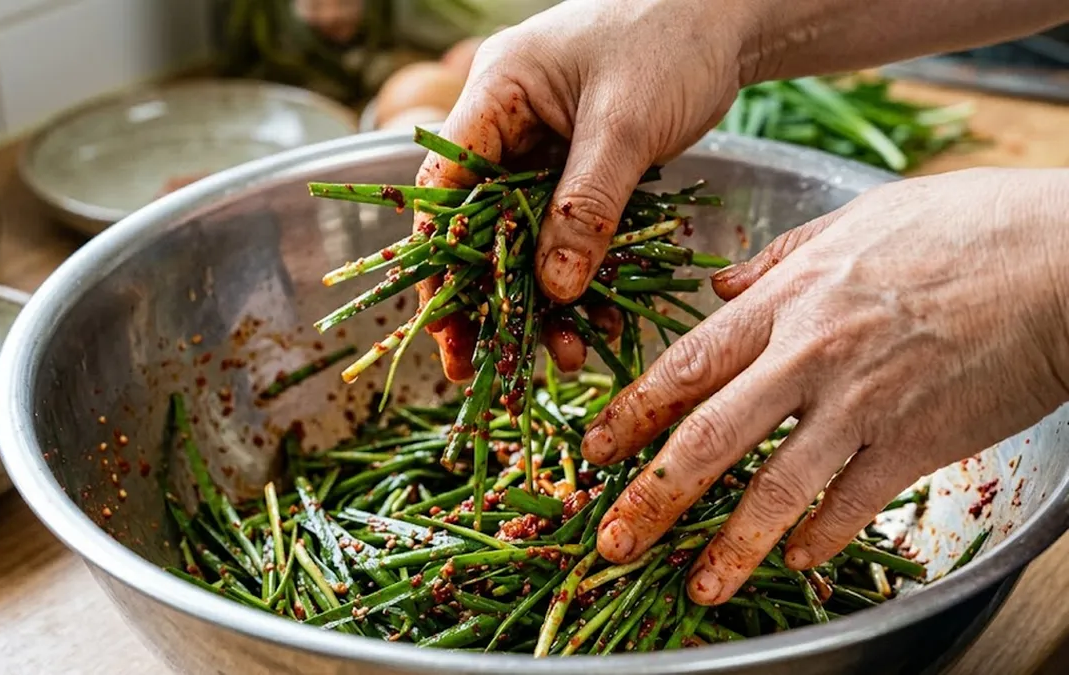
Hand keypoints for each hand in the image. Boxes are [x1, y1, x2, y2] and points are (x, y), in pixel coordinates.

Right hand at [413, 0, 751, 380]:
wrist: (733, 13)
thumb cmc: (672, 37)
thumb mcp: (625, 124)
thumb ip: (587, 206)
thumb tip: (551, 289)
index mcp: (497, 95)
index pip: (444, 185)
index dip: (438, 259)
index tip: (445, 324)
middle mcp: (509, 126)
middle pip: (476, 224)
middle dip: (482, 297)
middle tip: (476, 365)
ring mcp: (545, 149)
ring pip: (526, 239)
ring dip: (539, 299)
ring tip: (562, 355)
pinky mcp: (583, 169)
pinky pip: (571, 233)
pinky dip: (583, 277)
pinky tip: (600, 322)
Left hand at [580, 167, 1068, 604]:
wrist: (1063, 259)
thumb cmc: (963, 227)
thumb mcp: (852, 221)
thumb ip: (774, 258)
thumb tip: (717, 286)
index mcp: (786, 299)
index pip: (685, 365)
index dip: (631, 413)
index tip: (593, 449)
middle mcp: (809, 356)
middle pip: (710, 436)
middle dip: (653, 495)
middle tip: (612, 539)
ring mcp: (862, 404)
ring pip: (775, 487)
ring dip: (729, 545)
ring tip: (693, 586)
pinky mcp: (918, 443)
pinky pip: (853, 503)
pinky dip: (819, 537)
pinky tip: (794, 562)